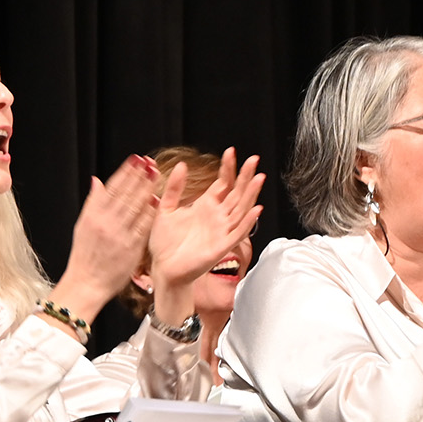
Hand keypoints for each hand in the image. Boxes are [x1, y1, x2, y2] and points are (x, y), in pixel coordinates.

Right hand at [49, 156, 163, 321]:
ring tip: (156, 174)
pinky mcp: (130, 247)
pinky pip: (142, 225)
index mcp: (93, 215)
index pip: (112, 188)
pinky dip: (150, 212)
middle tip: (150, 162)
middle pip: (125, 193)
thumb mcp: (82, 226)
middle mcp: (106, 222)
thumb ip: (93, 203)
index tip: (136, 159)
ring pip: (135, 206)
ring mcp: (119, 234)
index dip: (125, 172)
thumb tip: (97, 181)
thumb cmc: (85, 255)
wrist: (86, 283)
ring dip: (146, 188)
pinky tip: (157, 200)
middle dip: (139, 176)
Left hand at [147, 148, 264, 292]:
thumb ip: (174, 188)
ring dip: (251, 195)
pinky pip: (238, 233)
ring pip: (241, 209)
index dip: (228, 168)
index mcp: (205, 206)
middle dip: (245, 176)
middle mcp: (217, 217)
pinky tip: (255, 210)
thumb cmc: (165, 244)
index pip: (223, 183)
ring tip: (258, 178)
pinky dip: (248, 222)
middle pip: (237, 193)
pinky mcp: (222, 247)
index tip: (231, 152)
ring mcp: (221, 231)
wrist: (164, 269)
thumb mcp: (166, 209)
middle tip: (253, 160)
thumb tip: (182, 165)